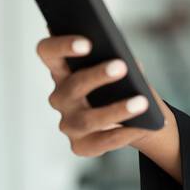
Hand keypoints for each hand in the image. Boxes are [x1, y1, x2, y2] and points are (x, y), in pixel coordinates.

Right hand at [35, 35, 169, 157]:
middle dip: (97, 76)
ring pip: (86, 119)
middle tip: (122, 66)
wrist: (136, 118)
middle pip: (71, 86)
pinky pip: (100, 142)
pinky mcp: (80, 146)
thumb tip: (128, 63)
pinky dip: (122, 134)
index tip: (87, 42)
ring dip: (116, 110)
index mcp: (63, 70)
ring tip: (141, 102)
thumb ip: (119, 59)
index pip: (48, 52)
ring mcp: (67, 124)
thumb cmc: (124, 84)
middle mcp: (60, 97)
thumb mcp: (123, 67)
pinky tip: (140, 126)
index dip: (62, 46)